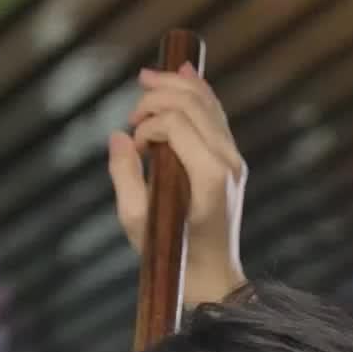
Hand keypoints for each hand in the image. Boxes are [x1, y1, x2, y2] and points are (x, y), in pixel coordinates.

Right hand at [109, 61, 246, 306]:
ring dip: (176, 85)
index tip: (133, 146)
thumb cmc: (172, 256)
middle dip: (158, 97)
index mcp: (209, 178)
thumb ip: (124, 177)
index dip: (147, 125)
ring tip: (148, 78)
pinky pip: (216, 116)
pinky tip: (181, 73)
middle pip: (193, 104)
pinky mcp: (234, 162)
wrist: (213, 278)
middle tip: (132, 111)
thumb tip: (118, 137)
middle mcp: (228, 163)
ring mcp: (235, 160)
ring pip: (207, 104)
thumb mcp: (137, 224)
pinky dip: (198, 92)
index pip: (176, 124)